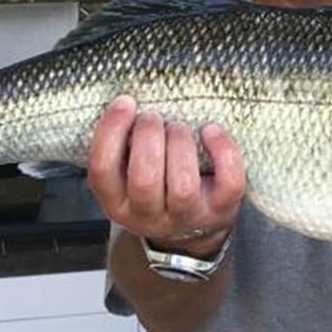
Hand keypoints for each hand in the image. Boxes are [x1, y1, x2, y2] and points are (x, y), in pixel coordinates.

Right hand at [87, 95, 246, 256]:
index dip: (110, 132)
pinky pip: (228, 183)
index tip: (125, 102)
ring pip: (183, 187)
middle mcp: (148, 216)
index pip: (102, 171)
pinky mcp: (221, 210)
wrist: (191, 230)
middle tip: (152, 117)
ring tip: (178, 126)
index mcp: (117, 202)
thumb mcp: (127, 173)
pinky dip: (223, 151)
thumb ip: (122, 147)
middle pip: (144, 180)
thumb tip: (126, 105)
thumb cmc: (156, 185)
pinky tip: (211, 130)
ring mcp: (187, 216)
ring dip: (180, 144)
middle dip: (149, 137)